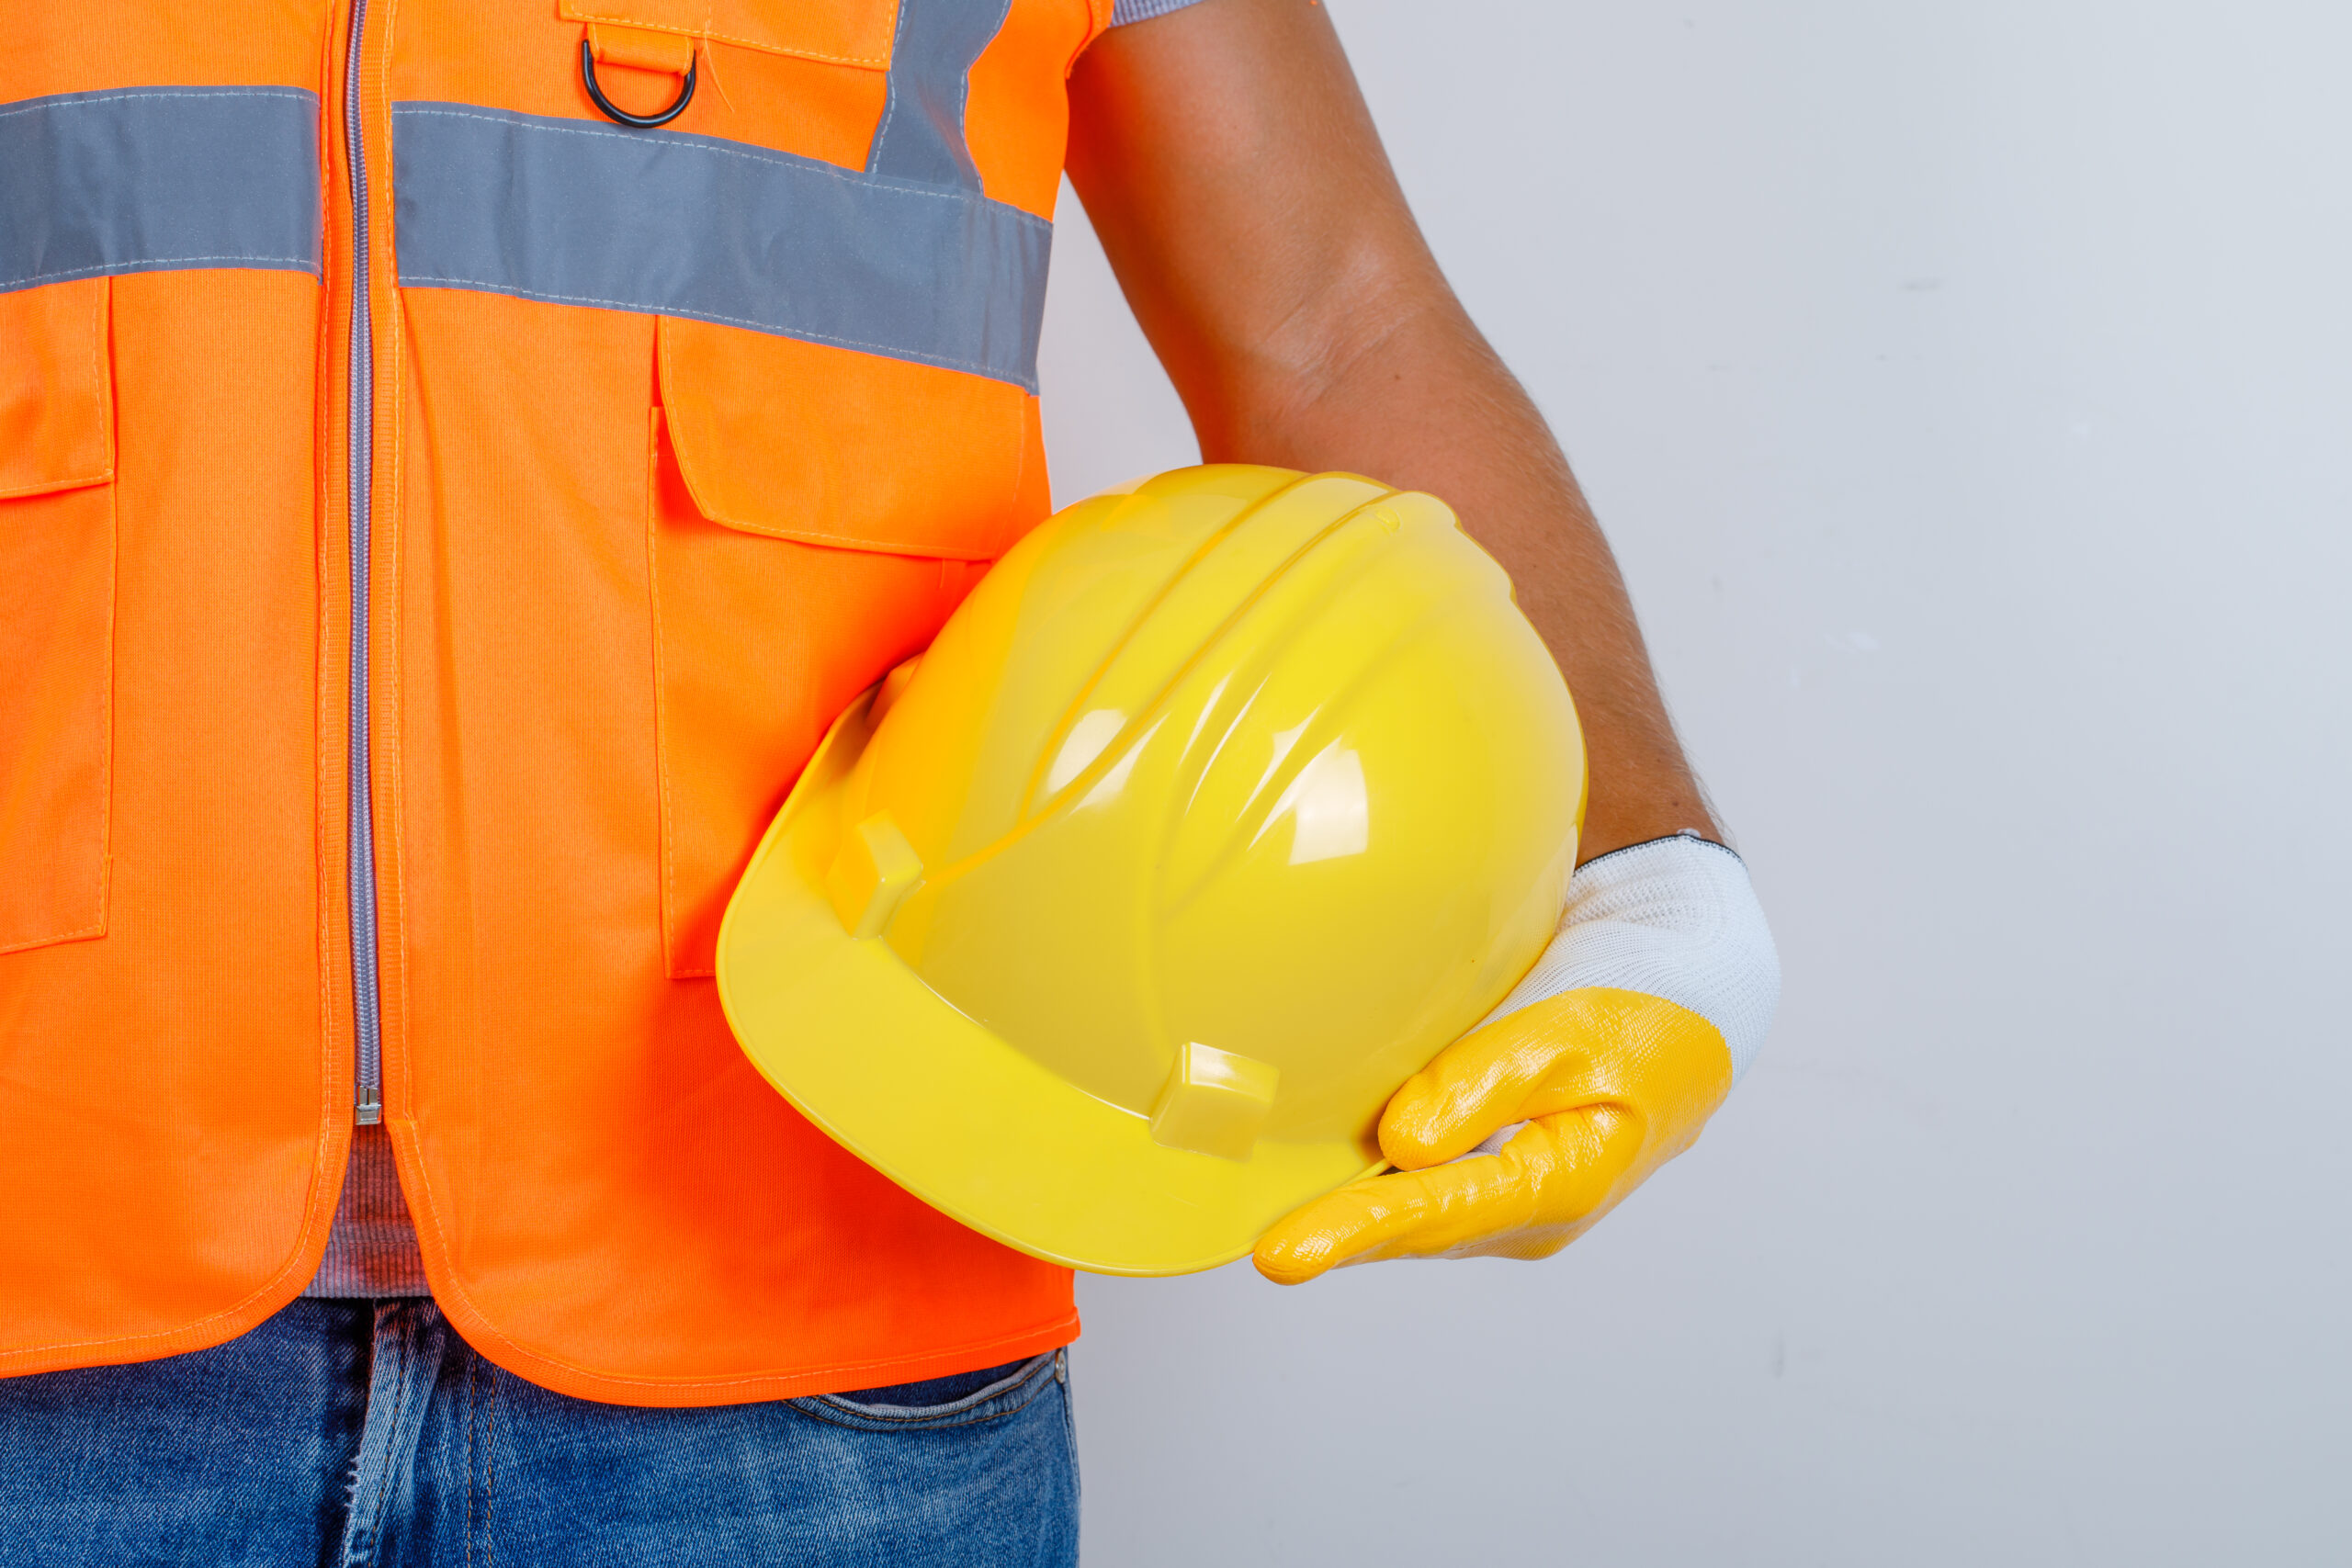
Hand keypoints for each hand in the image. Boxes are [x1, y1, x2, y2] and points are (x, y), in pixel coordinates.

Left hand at [1254, 835, 1777, 1282]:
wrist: (1683, 1001)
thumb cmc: (1639, 1012)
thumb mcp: (1569, 1033)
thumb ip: (1483, 1084)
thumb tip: (1403, 1145)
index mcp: (1563, 1183)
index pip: (1440, 1211)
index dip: (1357, 1231)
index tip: (1285, 1254)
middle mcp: (1533, 1210)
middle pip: (1421, 1227)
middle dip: (1343, 1236)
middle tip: (1264, 1250)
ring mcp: (1514, 1196)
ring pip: (1419, 1212)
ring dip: (1352, 1214)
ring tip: (1272, 1222)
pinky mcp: (1494, 1169)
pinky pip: (1425, 1184)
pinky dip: (1376, 1181)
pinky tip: (1321, 1172)